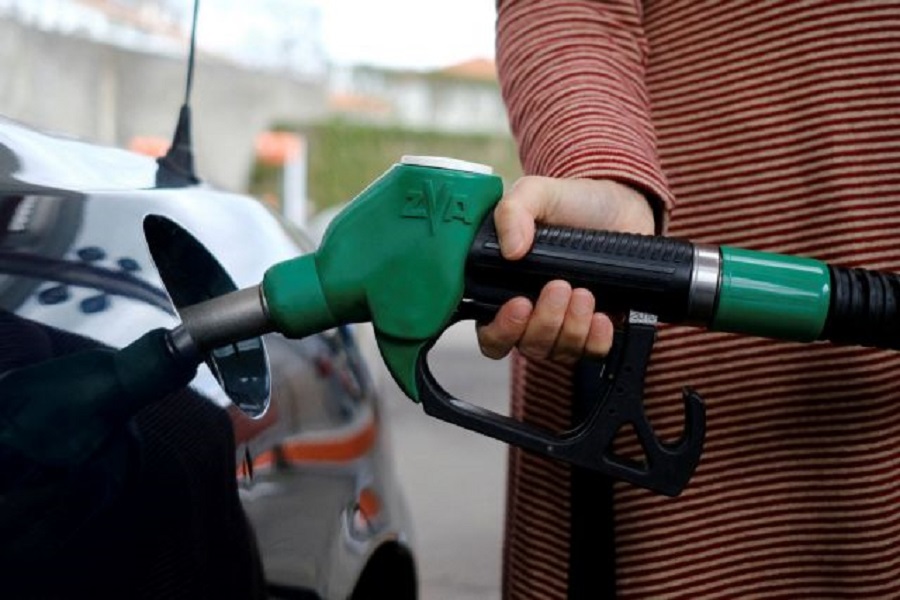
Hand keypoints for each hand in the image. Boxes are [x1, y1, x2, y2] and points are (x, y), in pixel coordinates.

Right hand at [476, 176, 655, 362]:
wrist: (620, 206)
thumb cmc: (571, 202)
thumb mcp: (536, 193)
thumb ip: (513, 210)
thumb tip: (510, 249)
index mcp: (505, 288)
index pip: (490, 333)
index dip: (501, 330)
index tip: (519, 304)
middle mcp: (532, 314)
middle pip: (526, 345)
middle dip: (544, 321)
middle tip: (560, 286)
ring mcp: (563, 325)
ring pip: (558, 351)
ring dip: (571, 326)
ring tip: (584, 291)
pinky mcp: (595, 330)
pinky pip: (591, 353)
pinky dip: (596, 339)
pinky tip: (602, 316)